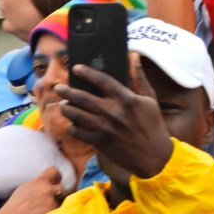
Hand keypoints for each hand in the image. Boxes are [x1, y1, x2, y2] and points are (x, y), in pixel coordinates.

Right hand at [0, 166, 65, 213]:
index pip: (54, 170)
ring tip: (43, 208)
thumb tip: (48, 181)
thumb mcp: (24, 188)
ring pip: (60, 199)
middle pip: (61, 186)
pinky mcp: (54, 212)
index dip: (55, 175)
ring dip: (55, 202)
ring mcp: (51, 201)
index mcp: (39, 181)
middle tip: (51, 196)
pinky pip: (58, 209)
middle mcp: (47, 190)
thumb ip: (38, 183)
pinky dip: (54, 211)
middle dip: (57, 191)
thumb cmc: (14, 205)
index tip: (55, 179)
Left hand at [57, 53, 172, 178]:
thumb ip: (139, 78)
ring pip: (76, 114)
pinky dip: (72, 127)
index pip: (102, 80)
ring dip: (66, 108)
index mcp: (126, 99)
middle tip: (59, 87)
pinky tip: (72, 124)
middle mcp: (113, 111)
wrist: (154, 156)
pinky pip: (78, 132)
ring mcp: (104, 127)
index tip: (76, 68)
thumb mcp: (150, 100)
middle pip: (82, 97)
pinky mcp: (99, 142)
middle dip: (67, 91)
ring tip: (63, 104)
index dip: (87, 72)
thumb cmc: (153, 125)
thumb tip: (134, 56)